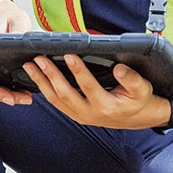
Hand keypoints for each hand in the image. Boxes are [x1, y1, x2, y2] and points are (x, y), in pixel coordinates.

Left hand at [22, 54, 171, 129]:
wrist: (138, 118)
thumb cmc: (139, 100)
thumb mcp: (142, 88)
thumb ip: (131, 79)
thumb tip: (119, 68)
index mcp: (106, 106)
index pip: (88, 86)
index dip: (78, 70)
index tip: (69, 54)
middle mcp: (90, 114)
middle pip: (65, 94)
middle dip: (50, 75)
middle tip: (40, 59)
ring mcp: (81, 116)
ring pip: (56, 100)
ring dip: (42, 82)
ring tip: (31, 67)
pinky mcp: (76, 114)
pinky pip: (57, 103)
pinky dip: (45, 90)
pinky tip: (38, 78)